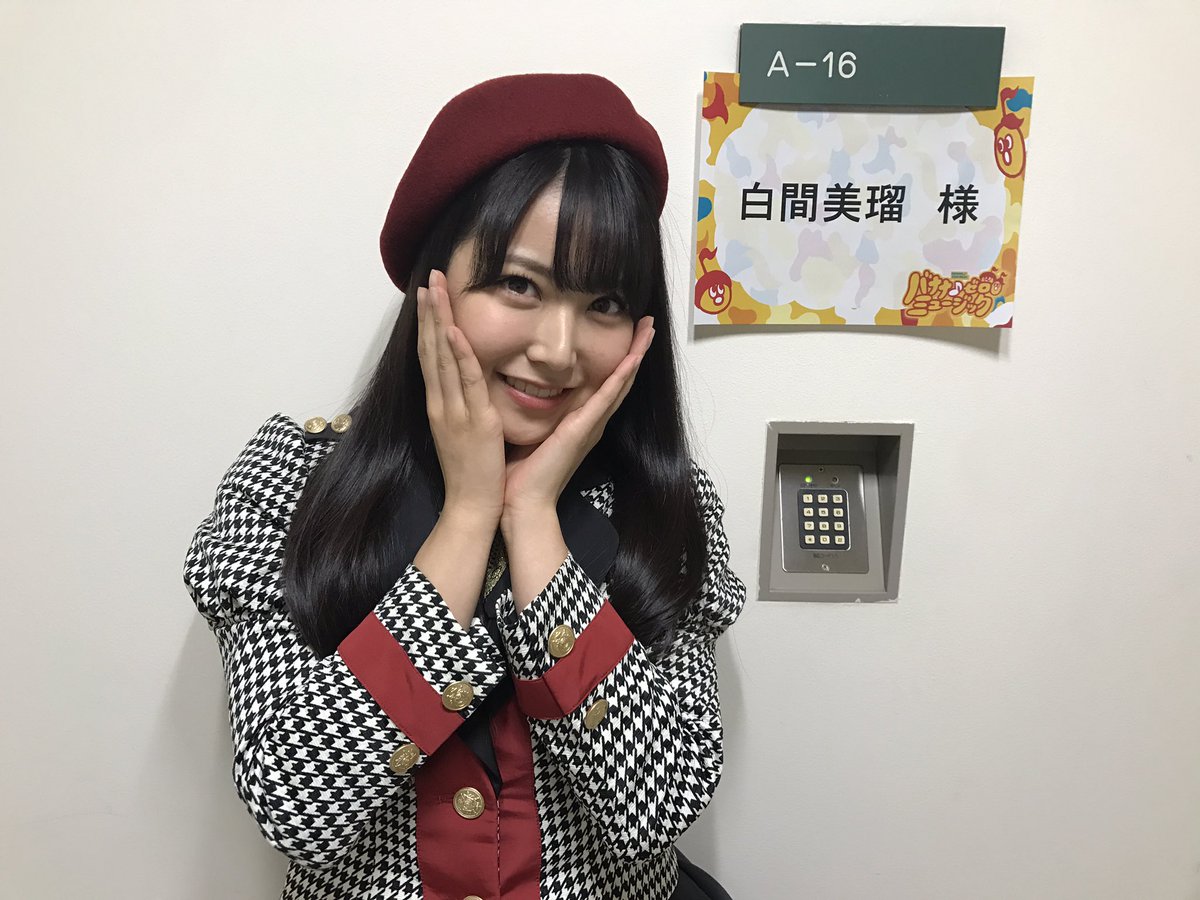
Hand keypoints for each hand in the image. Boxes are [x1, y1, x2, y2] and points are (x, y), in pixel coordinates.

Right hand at [416, 269, 505, 524]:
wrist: (471, 505)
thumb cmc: (471, 473)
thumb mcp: (461, 432)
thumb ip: (462, 406)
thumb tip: (464, 385)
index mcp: (439, 405)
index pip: (431, 356)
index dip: (428, 323)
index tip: (428, 294)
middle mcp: (441, 403)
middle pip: (430, 348)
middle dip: (429, 311)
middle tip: (429, 277)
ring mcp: (454, 410)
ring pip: (442, 357)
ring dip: (439, 320)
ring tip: (435, 289)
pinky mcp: (473, 420)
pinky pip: (464, 381)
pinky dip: (458, 353)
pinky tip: (454, 330)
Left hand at [501, 315, 654, 531]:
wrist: (522, 502)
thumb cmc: (521, 472)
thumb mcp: (531, 431)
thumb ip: (535, 413)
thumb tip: (521, 388)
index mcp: (580, 421)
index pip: (605, 383)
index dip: (619, 358)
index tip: (629, 332)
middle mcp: (592, 422)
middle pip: (620, 379)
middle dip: (635, 350)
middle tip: (649, 323)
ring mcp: (592, 426)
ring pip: (620, 384)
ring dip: (636, 355)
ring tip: (649, 330)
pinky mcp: (584, 430)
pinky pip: (607, 398)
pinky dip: (621, 377)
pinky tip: (633, 358)